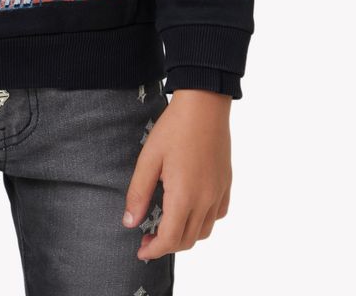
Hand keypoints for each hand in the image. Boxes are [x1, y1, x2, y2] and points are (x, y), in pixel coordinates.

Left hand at [121, 89, 232, 259]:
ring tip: (166, 224)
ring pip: (204, 231)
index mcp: (184, 196)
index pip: (169, 239)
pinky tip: (189, 209)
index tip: (140, 250)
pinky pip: (217, 215)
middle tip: (147, 237)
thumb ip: (138, 193)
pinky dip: (203, 221)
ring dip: (184, 235)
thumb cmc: (174, 128)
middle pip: (187, 240)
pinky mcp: (226, 183)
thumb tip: (130, 222)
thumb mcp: (149, 158)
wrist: (204, 103)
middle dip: (166, 245)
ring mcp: (218, 192)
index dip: (153, 250)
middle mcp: (205, 200)